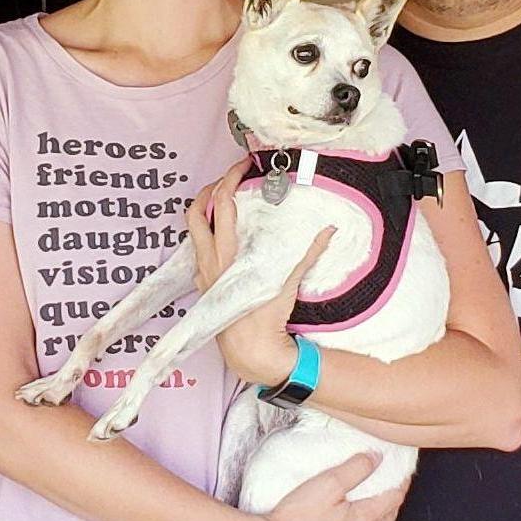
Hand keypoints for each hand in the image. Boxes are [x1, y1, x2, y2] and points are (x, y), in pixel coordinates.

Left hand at [187, 179, 330, 389]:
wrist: (250, 352)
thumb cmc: (265, 321)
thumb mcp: (288, 282)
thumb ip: (308, 252)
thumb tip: (327, 230)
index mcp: (228, 253)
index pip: (223, 203)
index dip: (230, 178)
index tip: (243, 167)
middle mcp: (210, 260)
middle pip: (196, 211)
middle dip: (209, 189)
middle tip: (227, 179)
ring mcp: (204, 272)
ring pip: (193, 231)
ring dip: (203, 211)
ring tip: (219, 202)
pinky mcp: (204, 285)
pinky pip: (197, 250)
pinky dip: (206, 235)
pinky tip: (221, 237)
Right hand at [237, 453, 399, 520]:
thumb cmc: (298, 517)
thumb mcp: (328, 483)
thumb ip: (355, 469)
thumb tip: (375, 458)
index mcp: (363, 518)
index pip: (392, 499)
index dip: (400, 484)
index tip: (404, 472)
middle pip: (387, 520)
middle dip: (395, 503)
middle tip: (395, 489)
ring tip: (380, 509)